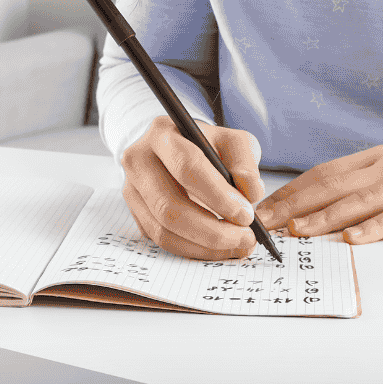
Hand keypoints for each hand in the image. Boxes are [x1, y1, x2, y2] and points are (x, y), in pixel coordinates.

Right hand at [119, 116, 265, 260]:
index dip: (218, 196)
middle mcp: (139, 161)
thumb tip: (250, 193)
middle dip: (212, 230)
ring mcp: (131, 189)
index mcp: (163, 134)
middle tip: (244, 238)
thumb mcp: (232, 142)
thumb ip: (245, 163)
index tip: (246, 215)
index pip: (187, 167)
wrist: (178, 150)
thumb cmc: (207, 145)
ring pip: (163, 230)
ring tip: (235, 245)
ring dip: (204, 246)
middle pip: (169, 207)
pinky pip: (161, 240)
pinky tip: (216, 247)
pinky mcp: (134, 213)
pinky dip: (192, 250)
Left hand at [258, 131, 382, 243]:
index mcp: (377, 158)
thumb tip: (324, 207)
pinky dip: (374, 228)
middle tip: (265, 225)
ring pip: (361, 200)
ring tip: (297, 232)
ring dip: (325, 217)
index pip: (323, 174)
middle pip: (334, 185)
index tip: (262, 209)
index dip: (291, 191)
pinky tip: (353, 240)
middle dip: (296, 205)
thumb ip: (368, 184)